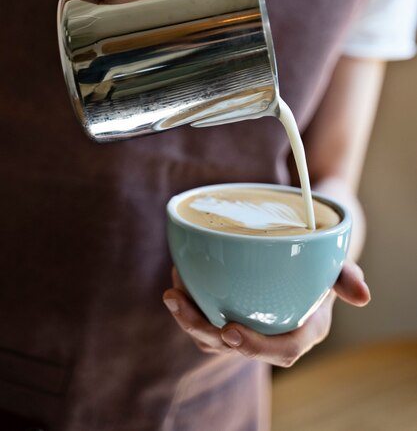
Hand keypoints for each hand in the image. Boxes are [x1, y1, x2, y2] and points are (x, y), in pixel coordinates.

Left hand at [163, 261, 369, 365]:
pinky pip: (208, 318)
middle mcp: (275, 333)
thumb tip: (362, 296)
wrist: (310, 249)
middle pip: (236, 346)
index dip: (256, 347)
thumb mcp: (339, 262)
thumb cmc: (323, 257)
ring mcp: (252, 325)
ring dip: (188, 319)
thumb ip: (347, 276)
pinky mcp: (234, 312)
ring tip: (171, 293)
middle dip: (202, 329)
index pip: (284, 350)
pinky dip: (191, 302)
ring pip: (214, 338)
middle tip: (176, 301)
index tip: (230, 331)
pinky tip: (180, 276)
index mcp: (304, 329)